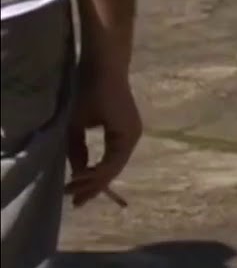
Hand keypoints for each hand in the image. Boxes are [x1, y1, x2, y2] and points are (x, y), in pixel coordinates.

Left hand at [66, 67, 141, 206]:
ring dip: (98, 176)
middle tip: (75, 201)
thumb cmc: (92, 91)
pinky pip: (115, 153)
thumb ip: (77, 149)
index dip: (90, 182)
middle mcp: (133, 138)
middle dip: (95, 185)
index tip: (71, 192)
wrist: (106, 66)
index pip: (109, 168)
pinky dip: (102, 164)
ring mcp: (132, 133)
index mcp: (126, 137)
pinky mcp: (126, 128)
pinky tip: (90, 171)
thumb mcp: (77, 122)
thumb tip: (77, 171)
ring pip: (115, 162)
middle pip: (115, 168)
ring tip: (80, 191)